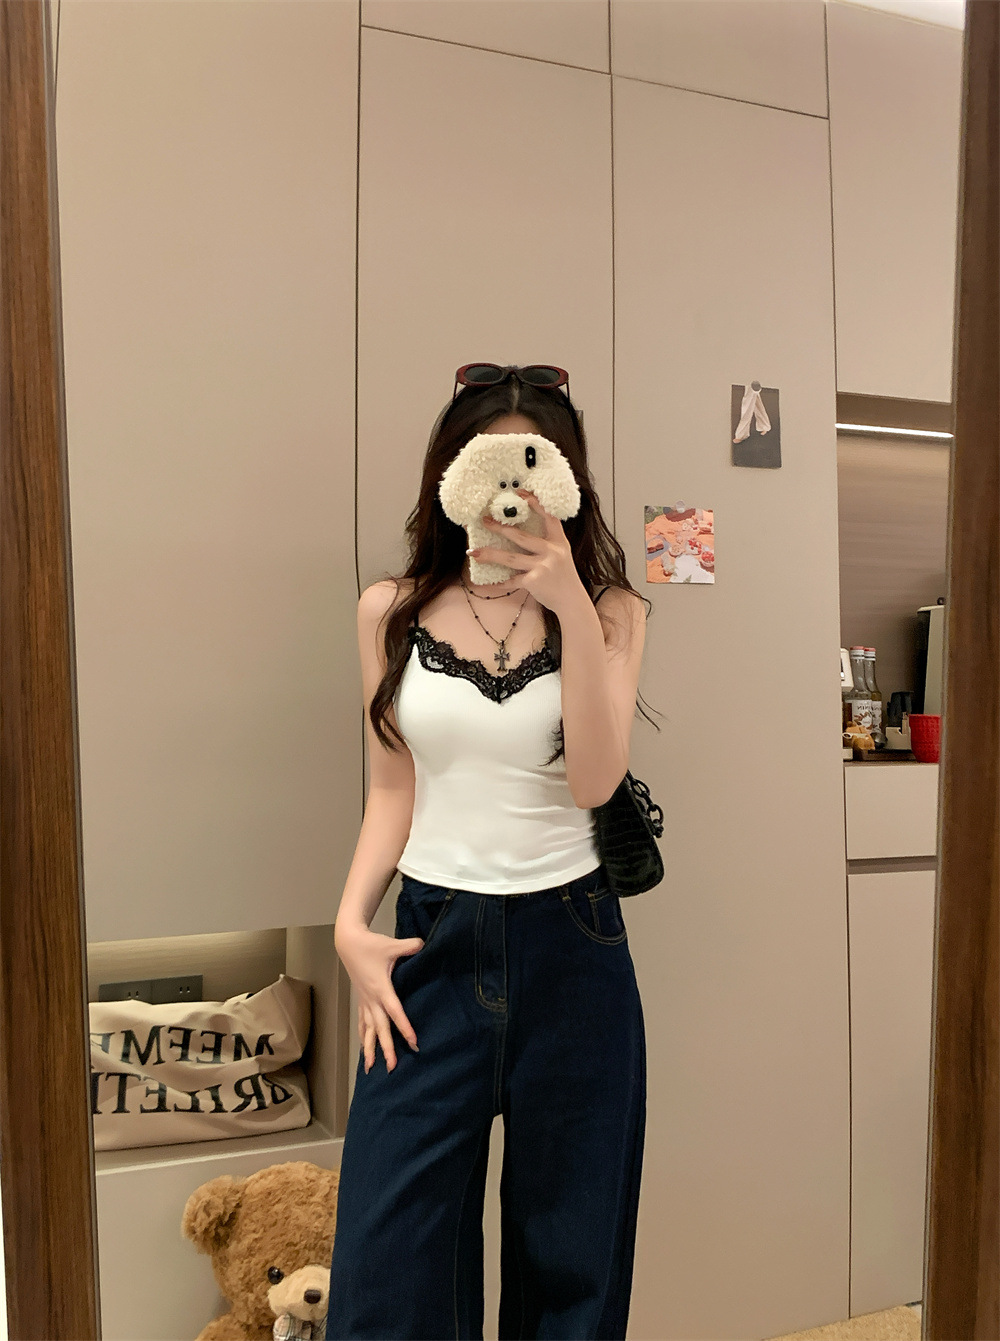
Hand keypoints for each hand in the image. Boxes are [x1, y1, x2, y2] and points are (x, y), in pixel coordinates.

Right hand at [334, 920, 422, 1072]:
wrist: (348, 942)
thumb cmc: (370, 944)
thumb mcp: (391, 945)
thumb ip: (409, 946)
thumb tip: (423, 944)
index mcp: (381, 988)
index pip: (395, 1012)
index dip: (404, 1027)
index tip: (413, 1042)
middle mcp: (372, 999)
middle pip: (380, 1028)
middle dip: (386, 1048)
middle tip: (393, 1067)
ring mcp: (365, 1000)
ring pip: (368, 1029)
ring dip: (369, 1048)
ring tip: (371, 1067)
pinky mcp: (361, 999)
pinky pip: (362, 1022)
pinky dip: (363, 1036)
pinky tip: (364, 1048)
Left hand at [469, 489, 586, 615]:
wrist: (572, 600)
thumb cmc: (563, 577)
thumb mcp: (561, 555)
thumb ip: (547, 544)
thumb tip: (519, 533)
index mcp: (559, 542)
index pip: (549, 517)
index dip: (535, 504)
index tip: (520, 493)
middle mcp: (552, 552)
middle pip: (521, 536)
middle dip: (500, 528)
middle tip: (485, 521)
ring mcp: (543, 566)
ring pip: (510, 558)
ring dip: (490, 555)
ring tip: (474, 552)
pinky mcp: (534, 581)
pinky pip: (512, 580)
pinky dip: (499, 583)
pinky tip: (488, 582)